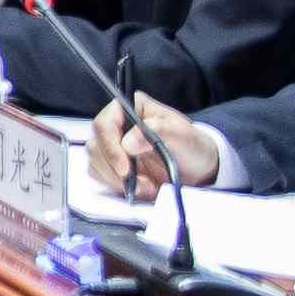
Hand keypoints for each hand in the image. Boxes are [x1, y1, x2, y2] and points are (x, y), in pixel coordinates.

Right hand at [84, 93, 220, 199]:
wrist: (198, 169)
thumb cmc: (191, 145)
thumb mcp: (182, 134)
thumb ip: (157, 130)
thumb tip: (128, 142)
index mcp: (130, 109)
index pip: (105, 123)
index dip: (110, 146)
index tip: (125, 168)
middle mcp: (117, 126)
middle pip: (97, 145)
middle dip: (115, 169)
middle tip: (139, 182)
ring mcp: (112, 146)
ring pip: (96, 162)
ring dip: (117, 180)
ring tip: (145, 186)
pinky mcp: (112, 165)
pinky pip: (101, 176)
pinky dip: (118, 186)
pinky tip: (140, 187)